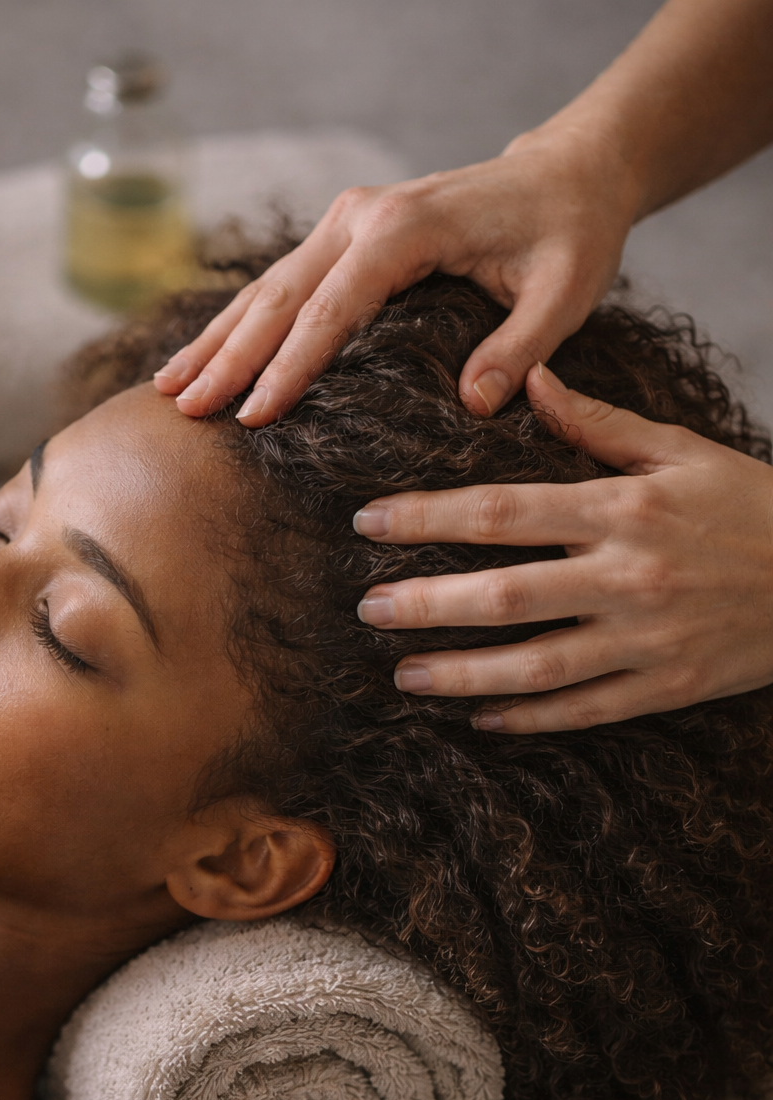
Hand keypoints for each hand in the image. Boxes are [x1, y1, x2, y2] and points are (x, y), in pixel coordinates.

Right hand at [154, 125, 638, 423]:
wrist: (567, 175)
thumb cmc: (570, 234)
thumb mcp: (564, 294)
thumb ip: (519, 348)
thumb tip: (473, 406)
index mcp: (406, 229)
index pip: (333, 308)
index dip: (291, 366)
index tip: (255, 417)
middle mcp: (363, 218)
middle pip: (281, 296)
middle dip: (230, 357)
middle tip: (187, 411)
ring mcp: (348, 223)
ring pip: (268, 289)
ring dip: (218, 340)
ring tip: (170, 390)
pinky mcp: (346, 237)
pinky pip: (283, 287)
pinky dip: (240, 325)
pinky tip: (206, 359)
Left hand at [354, 364, 772, 731]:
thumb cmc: (752, 506)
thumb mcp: (681, 450)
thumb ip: (598, 423)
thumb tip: (528, 381)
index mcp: (622, 508)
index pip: (501, 511)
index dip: (426, 518)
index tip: (368, 523)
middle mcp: (627, 575)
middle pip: (503, 593)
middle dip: (424, 602)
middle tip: (365, 608)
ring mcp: (646, 638)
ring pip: (533, 665)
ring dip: (460, 672)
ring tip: (403, 673)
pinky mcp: (666, 687)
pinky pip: (583, 710)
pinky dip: (527, 719)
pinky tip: (478, 718)